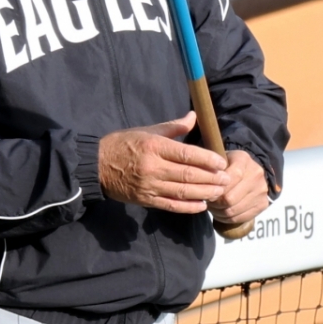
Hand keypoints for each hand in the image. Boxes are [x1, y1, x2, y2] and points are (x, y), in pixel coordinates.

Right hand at [98, 111, 228, 213]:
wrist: (95, 166)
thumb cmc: (122, 144)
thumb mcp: (146, 131)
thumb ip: (173, 127)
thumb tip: (194, 116)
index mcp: (154, 146)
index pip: (187, 154)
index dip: (208, 159)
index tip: (222, 162)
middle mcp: (153, 167)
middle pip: (189, 175)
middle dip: (211, 178)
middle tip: (227, 180)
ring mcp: (148, 185)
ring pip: (183, 191)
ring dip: (205, 192)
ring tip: (220, 192)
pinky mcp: (145, 199)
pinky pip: (171, 205)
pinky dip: (188, 207)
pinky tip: (202, 205)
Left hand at [208, 149, 268, 228]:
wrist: (248, 171)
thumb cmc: (227, 165)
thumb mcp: (217, 161)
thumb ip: (210, 170)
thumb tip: (206, 189)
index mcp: (243, 160)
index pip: (228, 178)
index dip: (214, 188)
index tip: (206, 191)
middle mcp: (256, 175)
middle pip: (230, 198)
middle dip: (214, 203)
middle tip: (208, 202)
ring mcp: (262, 191)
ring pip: (233, 210)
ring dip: (219, 212)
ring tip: (213, 207)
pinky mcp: (263, 204)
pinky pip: (241, 217)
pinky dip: (227, 219)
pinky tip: (221, 213)